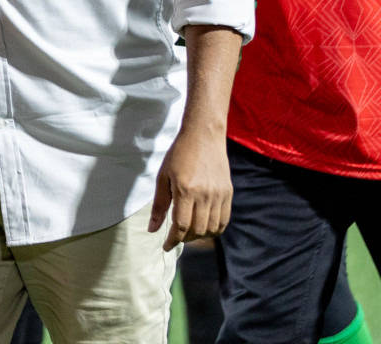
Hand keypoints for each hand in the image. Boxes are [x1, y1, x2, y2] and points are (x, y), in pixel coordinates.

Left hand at [149, 127, 231, 250]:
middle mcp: (205, 194)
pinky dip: (214, 230)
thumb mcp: (163, 177)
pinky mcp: (228, 193)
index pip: (181, 226)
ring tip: (189, 233)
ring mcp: (219, 194)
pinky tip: (204, 227)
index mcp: (186, 190)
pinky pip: (224, 220)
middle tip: (176, 237)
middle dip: (184, 239)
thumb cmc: (179, 154)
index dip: (173, 240)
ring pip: (211, 229)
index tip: (166, 245)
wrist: (203, 136)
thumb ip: (159, 205)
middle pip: (197, 230)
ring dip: (199, 236)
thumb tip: (152, 229)